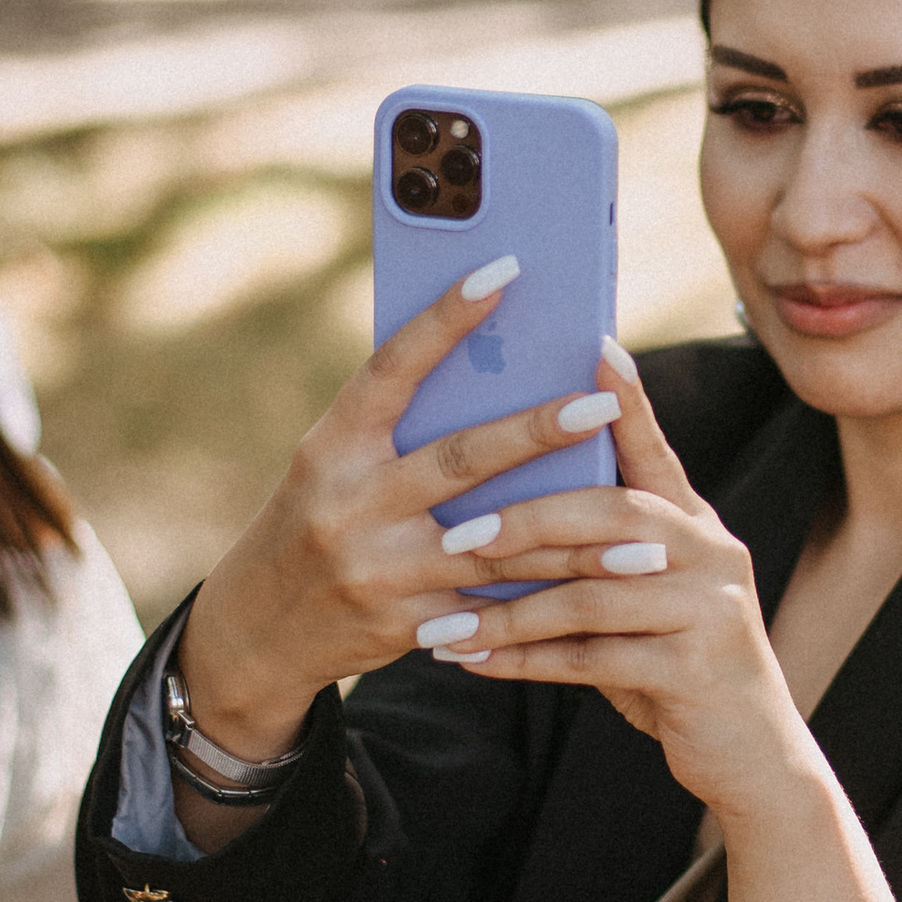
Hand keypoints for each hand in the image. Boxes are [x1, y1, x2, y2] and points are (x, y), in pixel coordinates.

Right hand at [175, 261, 631, 772]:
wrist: (256, 631)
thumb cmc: (314, 520)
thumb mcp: (331, 465)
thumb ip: (397, 429)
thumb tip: (494, 370)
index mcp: (331, 446)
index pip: (391, 368)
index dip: (446, 319)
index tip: (505, 270)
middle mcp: (352, 504)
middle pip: (460, 460)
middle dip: (537, 432)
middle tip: (604, 405)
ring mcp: (379, 569)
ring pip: (497, 548)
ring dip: (576, 543)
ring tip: (645, 535)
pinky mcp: (405, 625)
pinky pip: (491, 608)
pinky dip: (548, 598)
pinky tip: (604, 594)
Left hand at [426, 355, 823, 823]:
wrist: (751, 752)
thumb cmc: (678, 662)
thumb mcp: (653, 595)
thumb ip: (603, 552)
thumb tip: (509, 508)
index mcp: (697, 526)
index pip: (654, 451)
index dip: (626, 401)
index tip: (592, 348)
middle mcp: (711, 555)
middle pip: (610, 517)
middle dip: (526, 522)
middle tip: (454, 533)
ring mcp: (710, 611)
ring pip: (591, 594)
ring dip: (509, 609)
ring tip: (442, 619)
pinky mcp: (695, 671)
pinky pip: (593, 660)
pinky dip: (525, 662)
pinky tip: (473, 661)